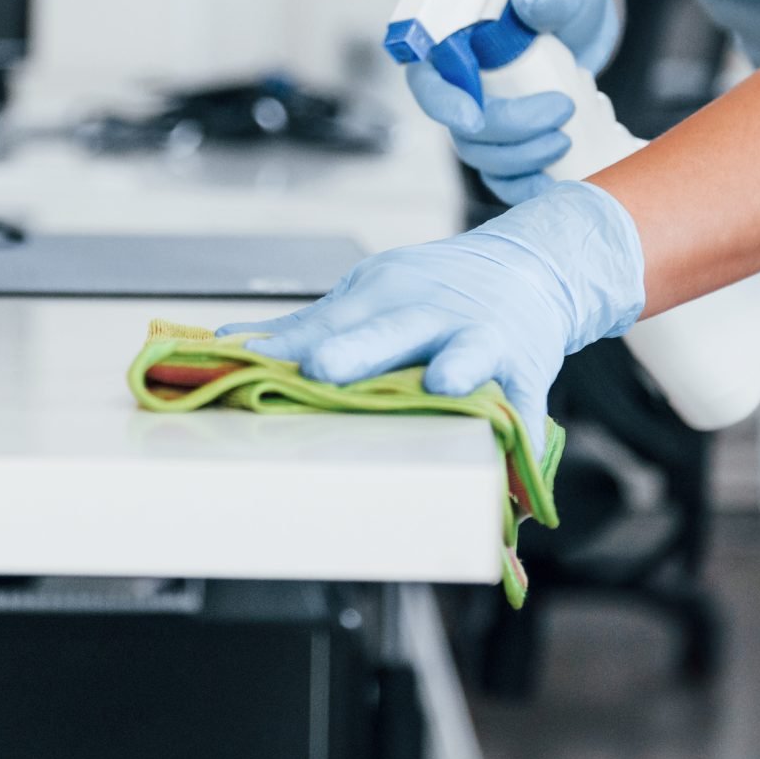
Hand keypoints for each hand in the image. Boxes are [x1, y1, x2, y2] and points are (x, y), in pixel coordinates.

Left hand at [218, 181, 644, 449]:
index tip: (251, 359)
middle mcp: (434, 312)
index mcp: (388, 292)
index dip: (293, 342)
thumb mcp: (373, 293)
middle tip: (321, 368)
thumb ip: (310, 326)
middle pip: (391, 329)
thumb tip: (229, 344)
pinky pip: (525, 412)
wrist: (530, 266)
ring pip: (470, 353)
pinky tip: (513, 492)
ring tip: (444, 386)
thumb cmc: (433, 290)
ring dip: (458, 367)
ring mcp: (484, 339)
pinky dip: (522, 444)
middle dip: (357, 349)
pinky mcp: (527, 374)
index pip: (333, 319)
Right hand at [406, 0, 620, 204]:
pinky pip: (507, 177)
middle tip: (562, 111)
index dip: (442, 103)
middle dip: (510, 131)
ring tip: (567, 137)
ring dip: (523, 159)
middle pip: (463, 129)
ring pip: (485, 158)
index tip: (475, 116)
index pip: (428, 80)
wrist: (583, 18)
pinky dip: (528, 186)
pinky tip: (558, 182)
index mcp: (456, 43)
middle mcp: (462, 87)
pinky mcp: (511, 143)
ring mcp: (485, 119)